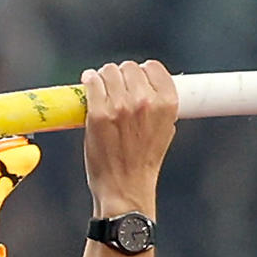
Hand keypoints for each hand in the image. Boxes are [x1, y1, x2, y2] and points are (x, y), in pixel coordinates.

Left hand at [83, 60, 176, 216]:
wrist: (125, 188)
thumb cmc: (143, 162)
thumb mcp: (164, 130)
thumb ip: (158, 105)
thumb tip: (147, 84)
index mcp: (167, 104)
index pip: (154, 68)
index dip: (143, 72)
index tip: (136, 80)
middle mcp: (145, 101)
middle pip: (129, 67)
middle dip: (122, 75)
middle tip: (116, 89)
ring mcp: (120, 107)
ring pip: (109, 71)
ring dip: (104, 77)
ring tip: (102, 89)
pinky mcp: (99, 114)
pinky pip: (92, 83)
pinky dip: (89, 81)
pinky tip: (89, 83)